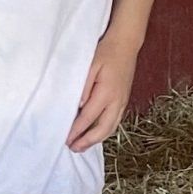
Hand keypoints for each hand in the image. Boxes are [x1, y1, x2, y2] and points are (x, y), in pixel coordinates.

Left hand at [68, 31, 138, 149]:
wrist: (126, 44)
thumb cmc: (105, 52)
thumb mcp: (90, 65)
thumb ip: (84, 86)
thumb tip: (78, 106)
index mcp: (107, 92)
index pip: (89, 117)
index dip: (77, 130)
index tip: (66, 139)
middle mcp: (117, 101)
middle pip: (103, 128)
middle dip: (87, 141)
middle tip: (73, 148)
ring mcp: (122, 102)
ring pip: (111, 127)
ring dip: (96, 139)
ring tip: (82, 146)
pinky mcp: (124, 100)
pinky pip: (115, 121)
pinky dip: (104, 131)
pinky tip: (95, 134)